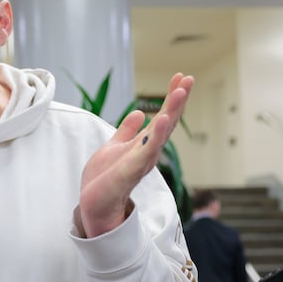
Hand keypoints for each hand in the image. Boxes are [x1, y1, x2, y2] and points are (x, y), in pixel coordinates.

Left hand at [78, 73, 193, 236]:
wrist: (94, 205)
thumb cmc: (104, 180)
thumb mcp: (113, 147)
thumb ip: (127, 131)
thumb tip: (140, 112)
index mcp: (143, 144)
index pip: (161, 117)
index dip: (170, 97)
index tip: (180, 76)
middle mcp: (148, 152)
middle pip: (167, 121)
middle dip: (177, 100)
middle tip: (188, 78)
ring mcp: (141, 161)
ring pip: (161, 133)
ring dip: (171, 111)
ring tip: (180, 92)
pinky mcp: (131, 171)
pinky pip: (147, 150)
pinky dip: (157, 135)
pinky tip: (163, 119)